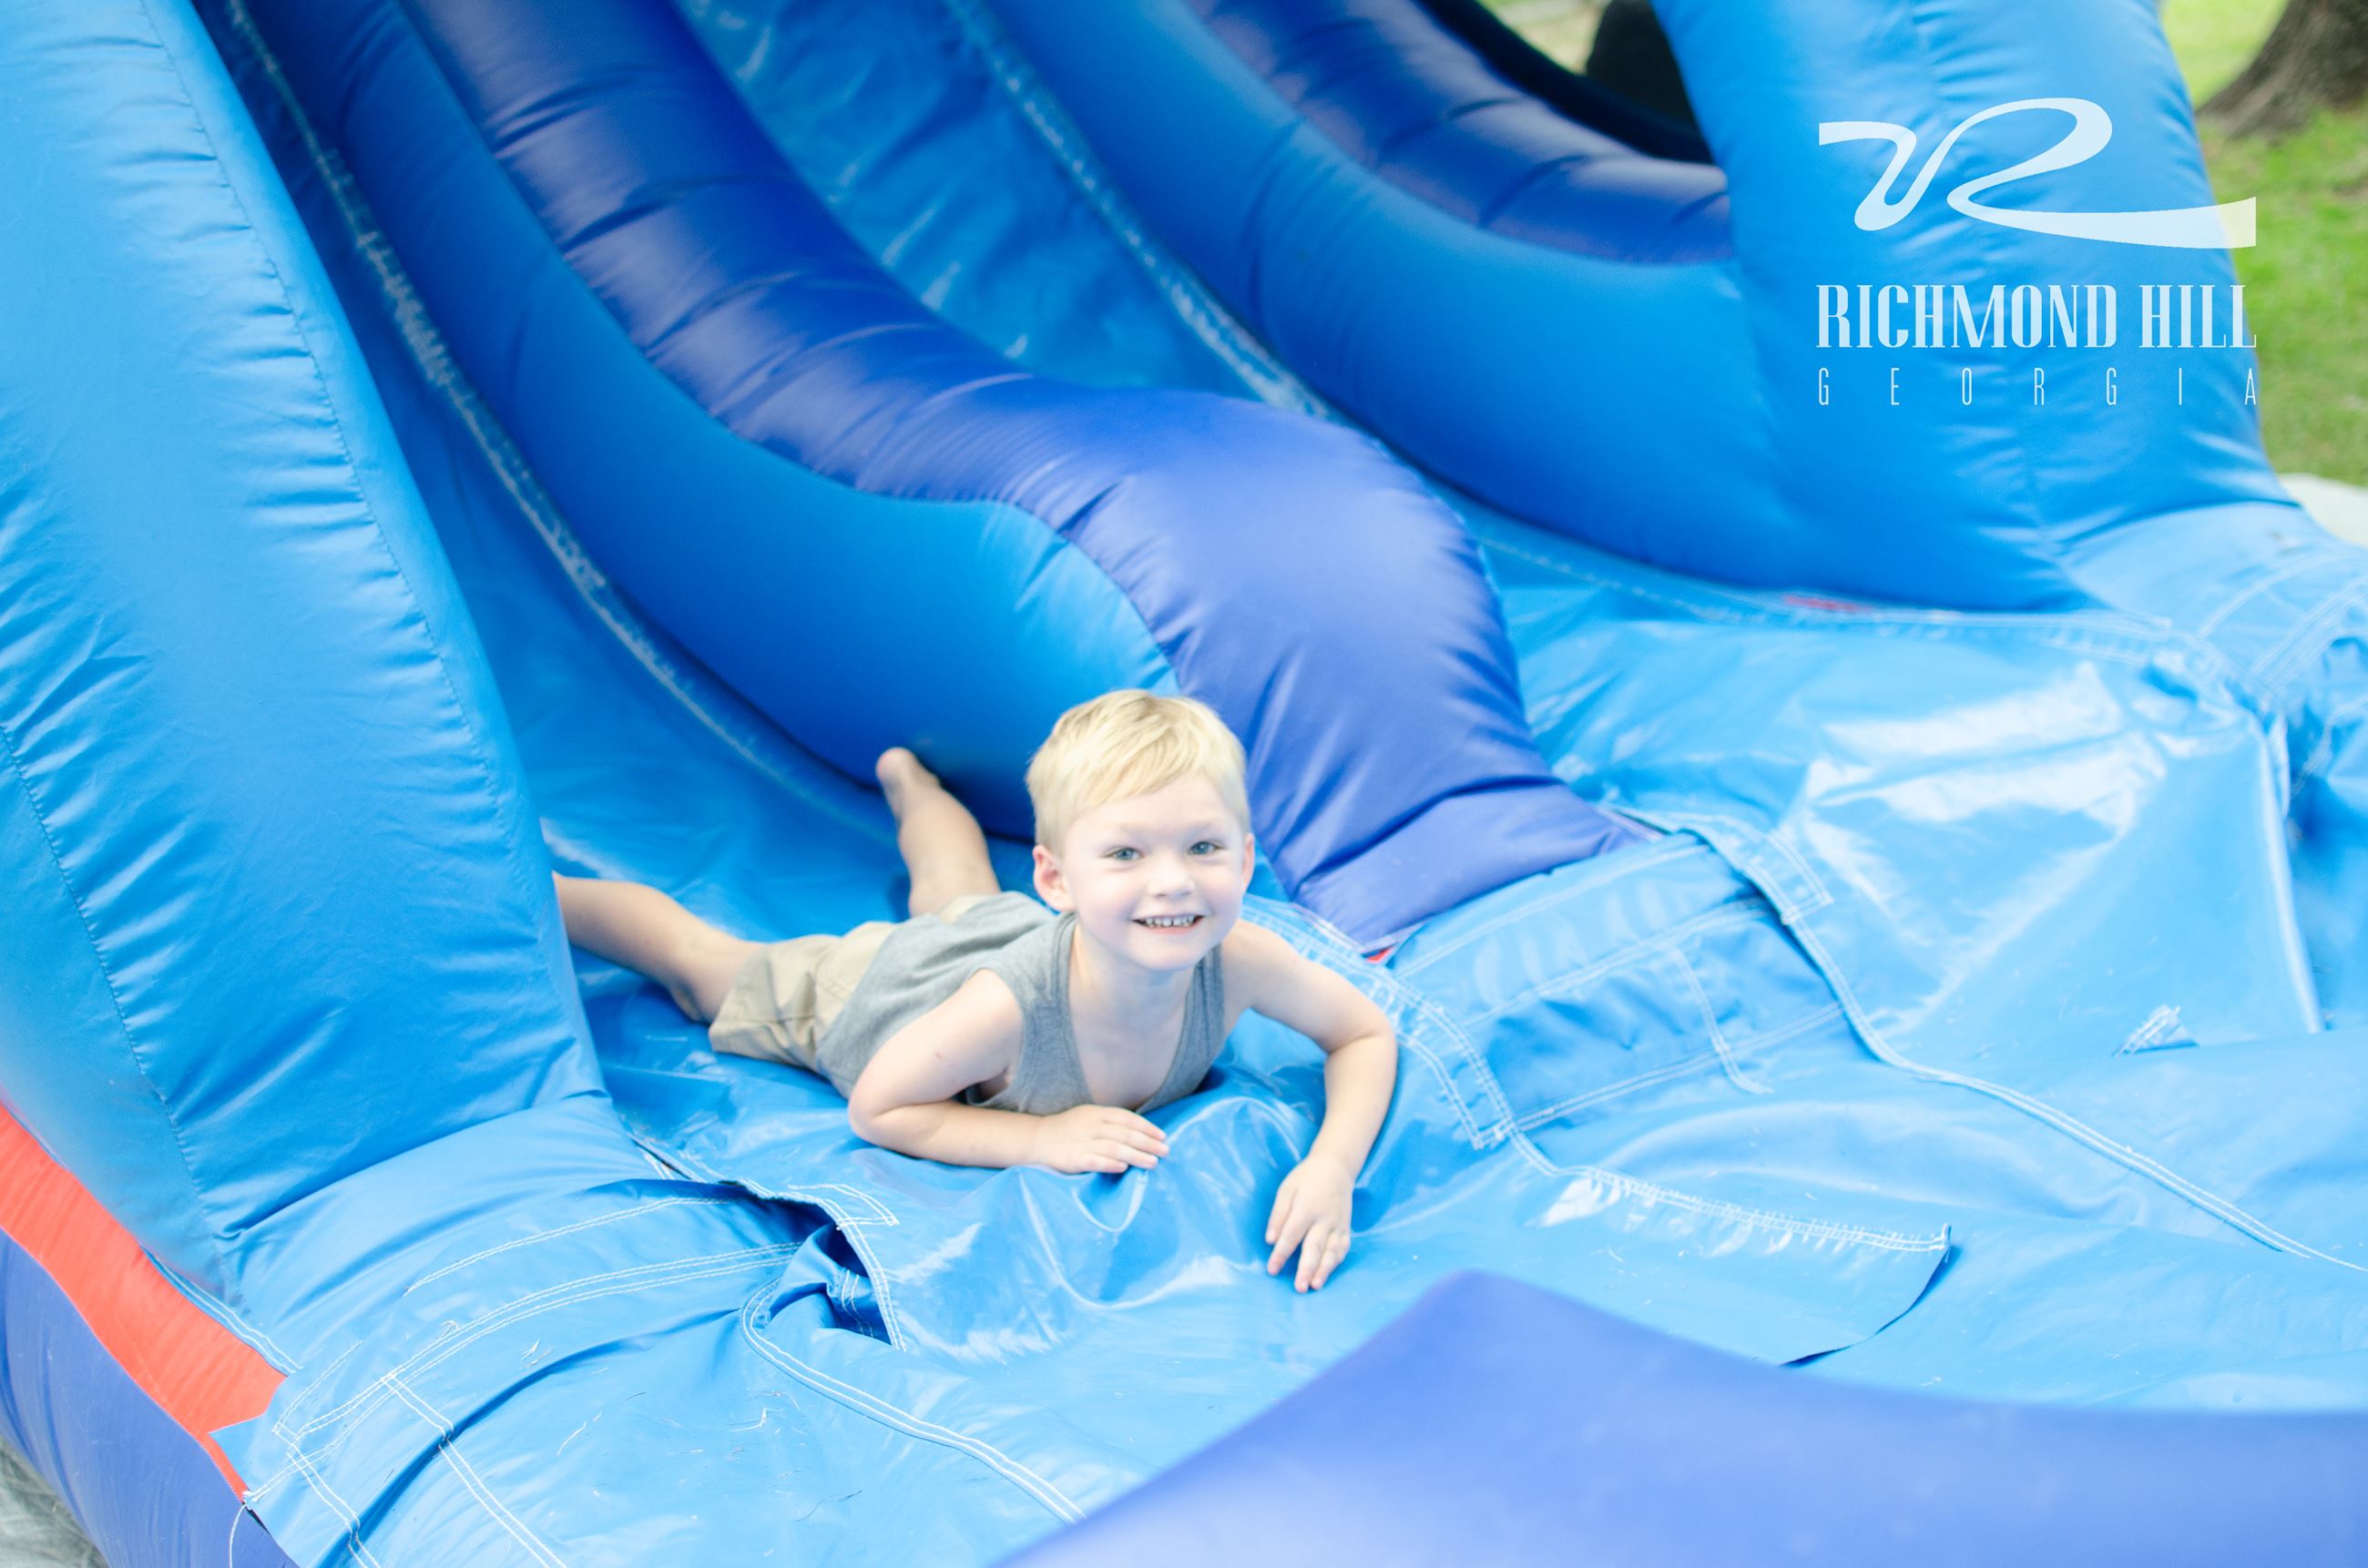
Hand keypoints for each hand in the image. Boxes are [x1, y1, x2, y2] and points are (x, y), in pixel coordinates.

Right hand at [1030, 1105, 1168, 1174]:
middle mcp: (1091, 1125)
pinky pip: (1094, 1160)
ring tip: (1153, 1163)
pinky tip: (1124, 1168)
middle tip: (1165, 1152)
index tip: (1163, 1137)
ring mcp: (1081, 1141)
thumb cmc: (1069, 1129)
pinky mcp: (1073, 1158)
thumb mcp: (1089, 1117)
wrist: (1037, 1138)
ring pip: (1114, 1147)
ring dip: (1136, 1155)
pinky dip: (1110, 1163)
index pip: (1127, 1119)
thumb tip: (1142, 1134)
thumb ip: (1112, 1123)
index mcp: (1097, 1113)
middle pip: (1125, 1133)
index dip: (1147, 1127)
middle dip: (1148, 1143)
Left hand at [1265, 1154, 1354, 1290]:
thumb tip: (1270, 1240)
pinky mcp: (1346, 1228)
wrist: (1336, 1168)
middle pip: (1315, 1246)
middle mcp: (1325, 1218)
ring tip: (1315, 1286)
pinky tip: (1327, 1275)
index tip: (1272, 1270)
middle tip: (1299, 1287)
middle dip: (1306, 1268)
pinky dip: (1335, 1263)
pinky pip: (1342, 1248)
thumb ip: (1279, 1214)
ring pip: (1331, 1251)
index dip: (1281, 1253)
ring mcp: (1338, 1224)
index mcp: (1307, 1207)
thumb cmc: (1306, 1179)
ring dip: (1324, 1270)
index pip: (1292, 1235)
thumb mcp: (1287, 1189)